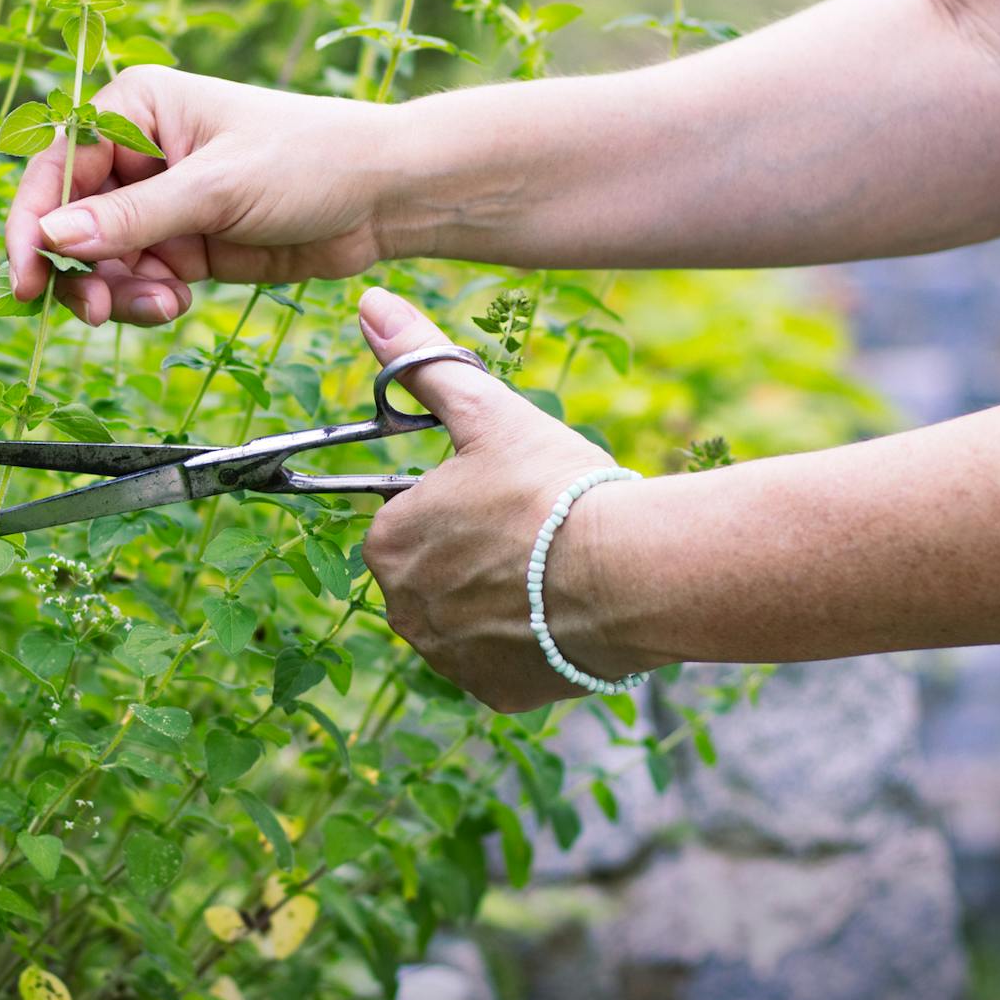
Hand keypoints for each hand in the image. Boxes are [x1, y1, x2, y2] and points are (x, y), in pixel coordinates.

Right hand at [4, 66, 404, 326]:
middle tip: (95, 310)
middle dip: (79, 270)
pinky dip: (147, 301)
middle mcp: (138, 153)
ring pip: (101, 262)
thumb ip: (132, 218)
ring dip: (118, 292)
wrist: (381, 199)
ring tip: (163, 305)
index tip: (28, 276)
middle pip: (69, 222)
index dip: (32, 223)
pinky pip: (138, 282)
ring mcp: (160, 204)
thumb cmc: (306, 161)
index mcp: (136, 107)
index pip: (56, 166)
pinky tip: (180, 302)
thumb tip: (51, 237)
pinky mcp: (183, 247)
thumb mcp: (215, 189)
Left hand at [356, 287, 655, 711]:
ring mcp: (447, 659)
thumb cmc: (554, 487)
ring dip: (498, 598)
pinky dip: (527, 643)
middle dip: (475, 554)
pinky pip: (501, 663)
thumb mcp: (487, 412)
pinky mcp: (494, 693)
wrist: (630, 573)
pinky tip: (563, 615)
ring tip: (553, 571)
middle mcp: (401, 610)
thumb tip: (370, 305)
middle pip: (434, 572)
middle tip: (534, 532)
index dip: (458, 504)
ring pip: (465, 618)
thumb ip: (424, 362)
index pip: (409, 519)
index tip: (504, 496)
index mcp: (387, 544)